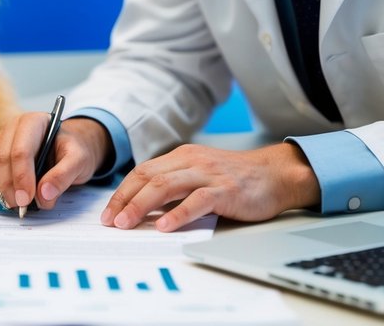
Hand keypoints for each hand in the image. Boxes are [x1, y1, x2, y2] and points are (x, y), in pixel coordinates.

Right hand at [0, 115, 111, 213]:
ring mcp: (3, 139)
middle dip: (10, 186)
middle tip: (22, 206)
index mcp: (35, 122)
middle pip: (3, 158)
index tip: (27, 199)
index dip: (22, 176)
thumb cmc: (73, 151)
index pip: (22, 150)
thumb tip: (43, 195)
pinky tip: (11, 197)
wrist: (68, 149)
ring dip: (2, 189)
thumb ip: (64, 176)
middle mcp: (15, 127)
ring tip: (18, 204)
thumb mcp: (80, 161)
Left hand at [101, 142, 319, 230]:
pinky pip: (196, 201)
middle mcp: (191, 161)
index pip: (143, 172)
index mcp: (181, 157)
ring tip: (127, 223)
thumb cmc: (236, 179)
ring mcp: (207, 174)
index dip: (123, 192)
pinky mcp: (225, 190)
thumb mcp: (199, 174)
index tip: (109, 213)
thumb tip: (144, 209)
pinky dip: (178, 214)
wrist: (275, 174)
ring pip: (165, 187)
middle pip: (148, 178)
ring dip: (142, 206)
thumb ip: (175, 186)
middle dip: (125, 200)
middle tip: (110, 221)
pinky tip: (164, 226)